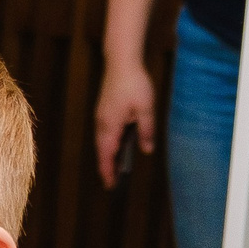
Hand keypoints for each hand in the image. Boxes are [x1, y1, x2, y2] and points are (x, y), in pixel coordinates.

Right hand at [95, 57, 156, 187]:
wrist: (121, 62)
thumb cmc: (134, 83)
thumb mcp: (146, 109)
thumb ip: (146, 131)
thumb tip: (147, 150)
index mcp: (111, 126)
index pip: (107, 155)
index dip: (109, 171)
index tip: (111, 185)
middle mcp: (102, 123)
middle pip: (102, 151)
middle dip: (107, 167)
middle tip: (113, 181)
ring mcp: (101, 116)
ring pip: (102, 142)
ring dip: (108, 156)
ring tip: (117, 167)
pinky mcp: (104, 110)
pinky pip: (104, 133)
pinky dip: (109, 144)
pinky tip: (117, 145)